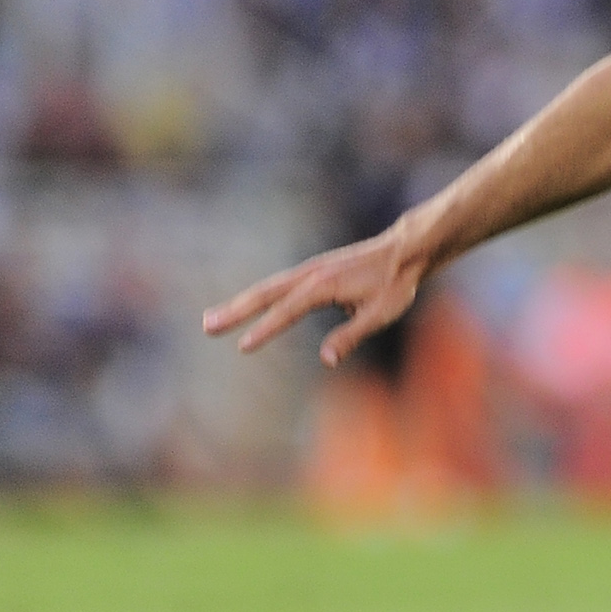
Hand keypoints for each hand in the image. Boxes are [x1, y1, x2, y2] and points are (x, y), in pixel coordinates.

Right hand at [201, 229, 427, 365]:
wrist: (404, 251)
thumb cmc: (394, 284)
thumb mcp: (379, 314)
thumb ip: (351, 336)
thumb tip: (326, 361)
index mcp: (324, 285)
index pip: (288, 311)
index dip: (265, 330)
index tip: (242, 347)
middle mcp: (310, 274)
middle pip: (265, 294)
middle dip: (235, 311)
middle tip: (207, 326)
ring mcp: (308, 270)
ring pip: (267, 288)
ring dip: (239, 303)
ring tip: (211, 319)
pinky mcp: (311, 271)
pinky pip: (277, 285)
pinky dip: (257, 296)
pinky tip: (243, 308)